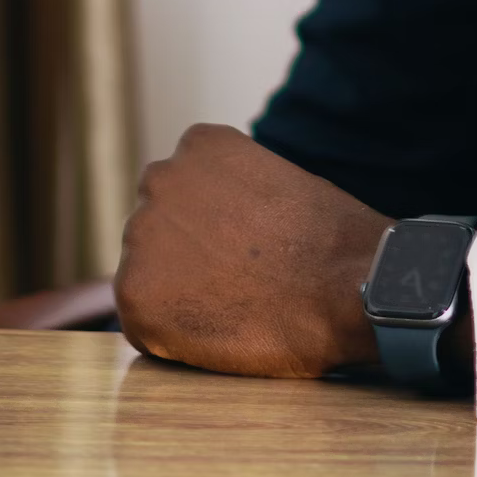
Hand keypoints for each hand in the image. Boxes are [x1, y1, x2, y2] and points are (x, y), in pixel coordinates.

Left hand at [114, 123, 389, 377]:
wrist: (342, 285)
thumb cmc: (327, 237)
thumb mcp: (278, 179)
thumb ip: (232, 190)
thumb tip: (213, 221)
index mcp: (199, 144)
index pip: (183, 184)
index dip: (211, 219)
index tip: (240, 240)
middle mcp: (160, 179)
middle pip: (157, 223)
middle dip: (184, 249)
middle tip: (230, 277)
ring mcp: (141, 236)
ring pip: (146, 269)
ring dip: (175, 289)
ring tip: (230, 303)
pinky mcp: (134, 295)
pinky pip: (142, 321)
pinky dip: (171, 333)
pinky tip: (218, 328)